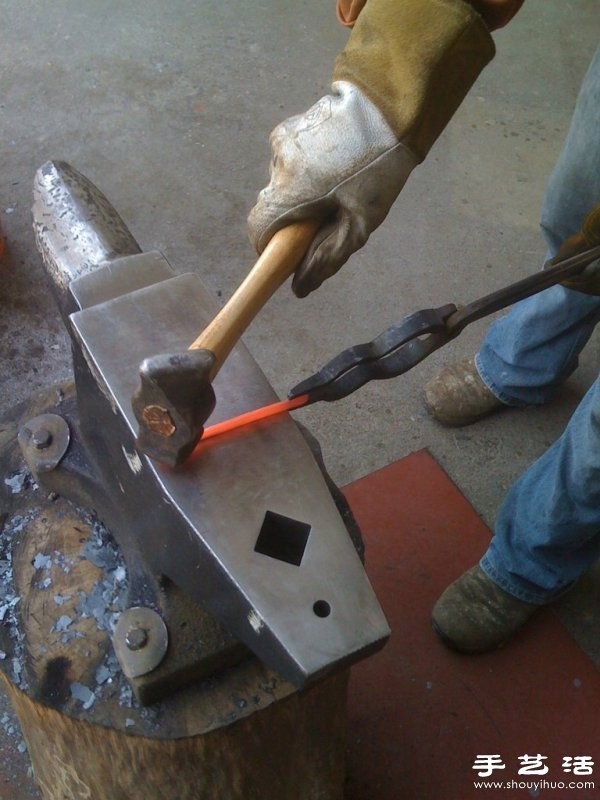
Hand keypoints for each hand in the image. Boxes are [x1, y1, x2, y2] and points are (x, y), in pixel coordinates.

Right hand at [247, 81, 417, 296]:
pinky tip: (332, 162)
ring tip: (338, 183)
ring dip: (301, 190)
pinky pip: (288, 160)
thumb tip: (299, 288)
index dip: (270, 246)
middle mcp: (278, 168)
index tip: (290, 250)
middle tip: (329, 214)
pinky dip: (304, 168)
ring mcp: (280, 144)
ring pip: (282, 183)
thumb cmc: (378, 172)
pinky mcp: (288, 127)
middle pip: (272, 207)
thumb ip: (325, 259)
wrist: (388, 108)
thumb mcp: (359, 225)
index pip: (259, 230)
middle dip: (293, 217)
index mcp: (291, 193)